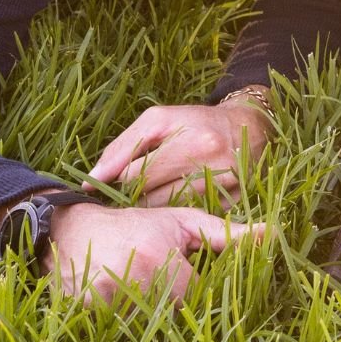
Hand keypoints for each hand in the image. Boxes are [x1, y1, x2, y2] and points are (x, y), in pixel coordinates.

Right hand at [44, 201, 268, 305]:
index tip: (189, 279)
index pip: (199, 297)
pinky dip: (123, 322)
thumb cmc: (137, 225)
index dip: (199, 291)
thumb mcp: (183, 223)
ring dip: (147, 316)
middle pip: (173, 316)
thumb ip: (227, 234)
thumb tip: (272, 235)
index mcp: (163, 261)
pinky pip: (118, 332)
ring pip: (146, 327)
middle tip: (161, 283)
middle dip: (173, 304)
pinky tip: (122, 302)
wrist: (72, 232)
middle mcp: (136, 284)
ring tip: (140, 288)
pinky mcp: (86, 316)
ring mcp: (107, 303)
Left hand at [85, 100, 271, 207]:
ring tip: (146, 199)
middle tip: (126, 195)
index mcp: (192, 143)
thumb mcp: (159, 120)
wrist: (248, 129)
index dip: (117, 182)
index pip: (138, 176)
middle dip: (133, 199)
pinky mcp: (230, 208)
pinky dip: (174, 216)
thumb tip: (92, 179)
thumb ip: (123, 146)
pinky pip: (188, 221)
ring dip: (151, 210)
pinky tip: (169, 206)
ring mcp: (225, 191)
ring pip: (167, 214)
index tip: (107, 185)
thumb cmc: (197, 122)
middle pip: (152, 200)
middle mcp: (212, 168)